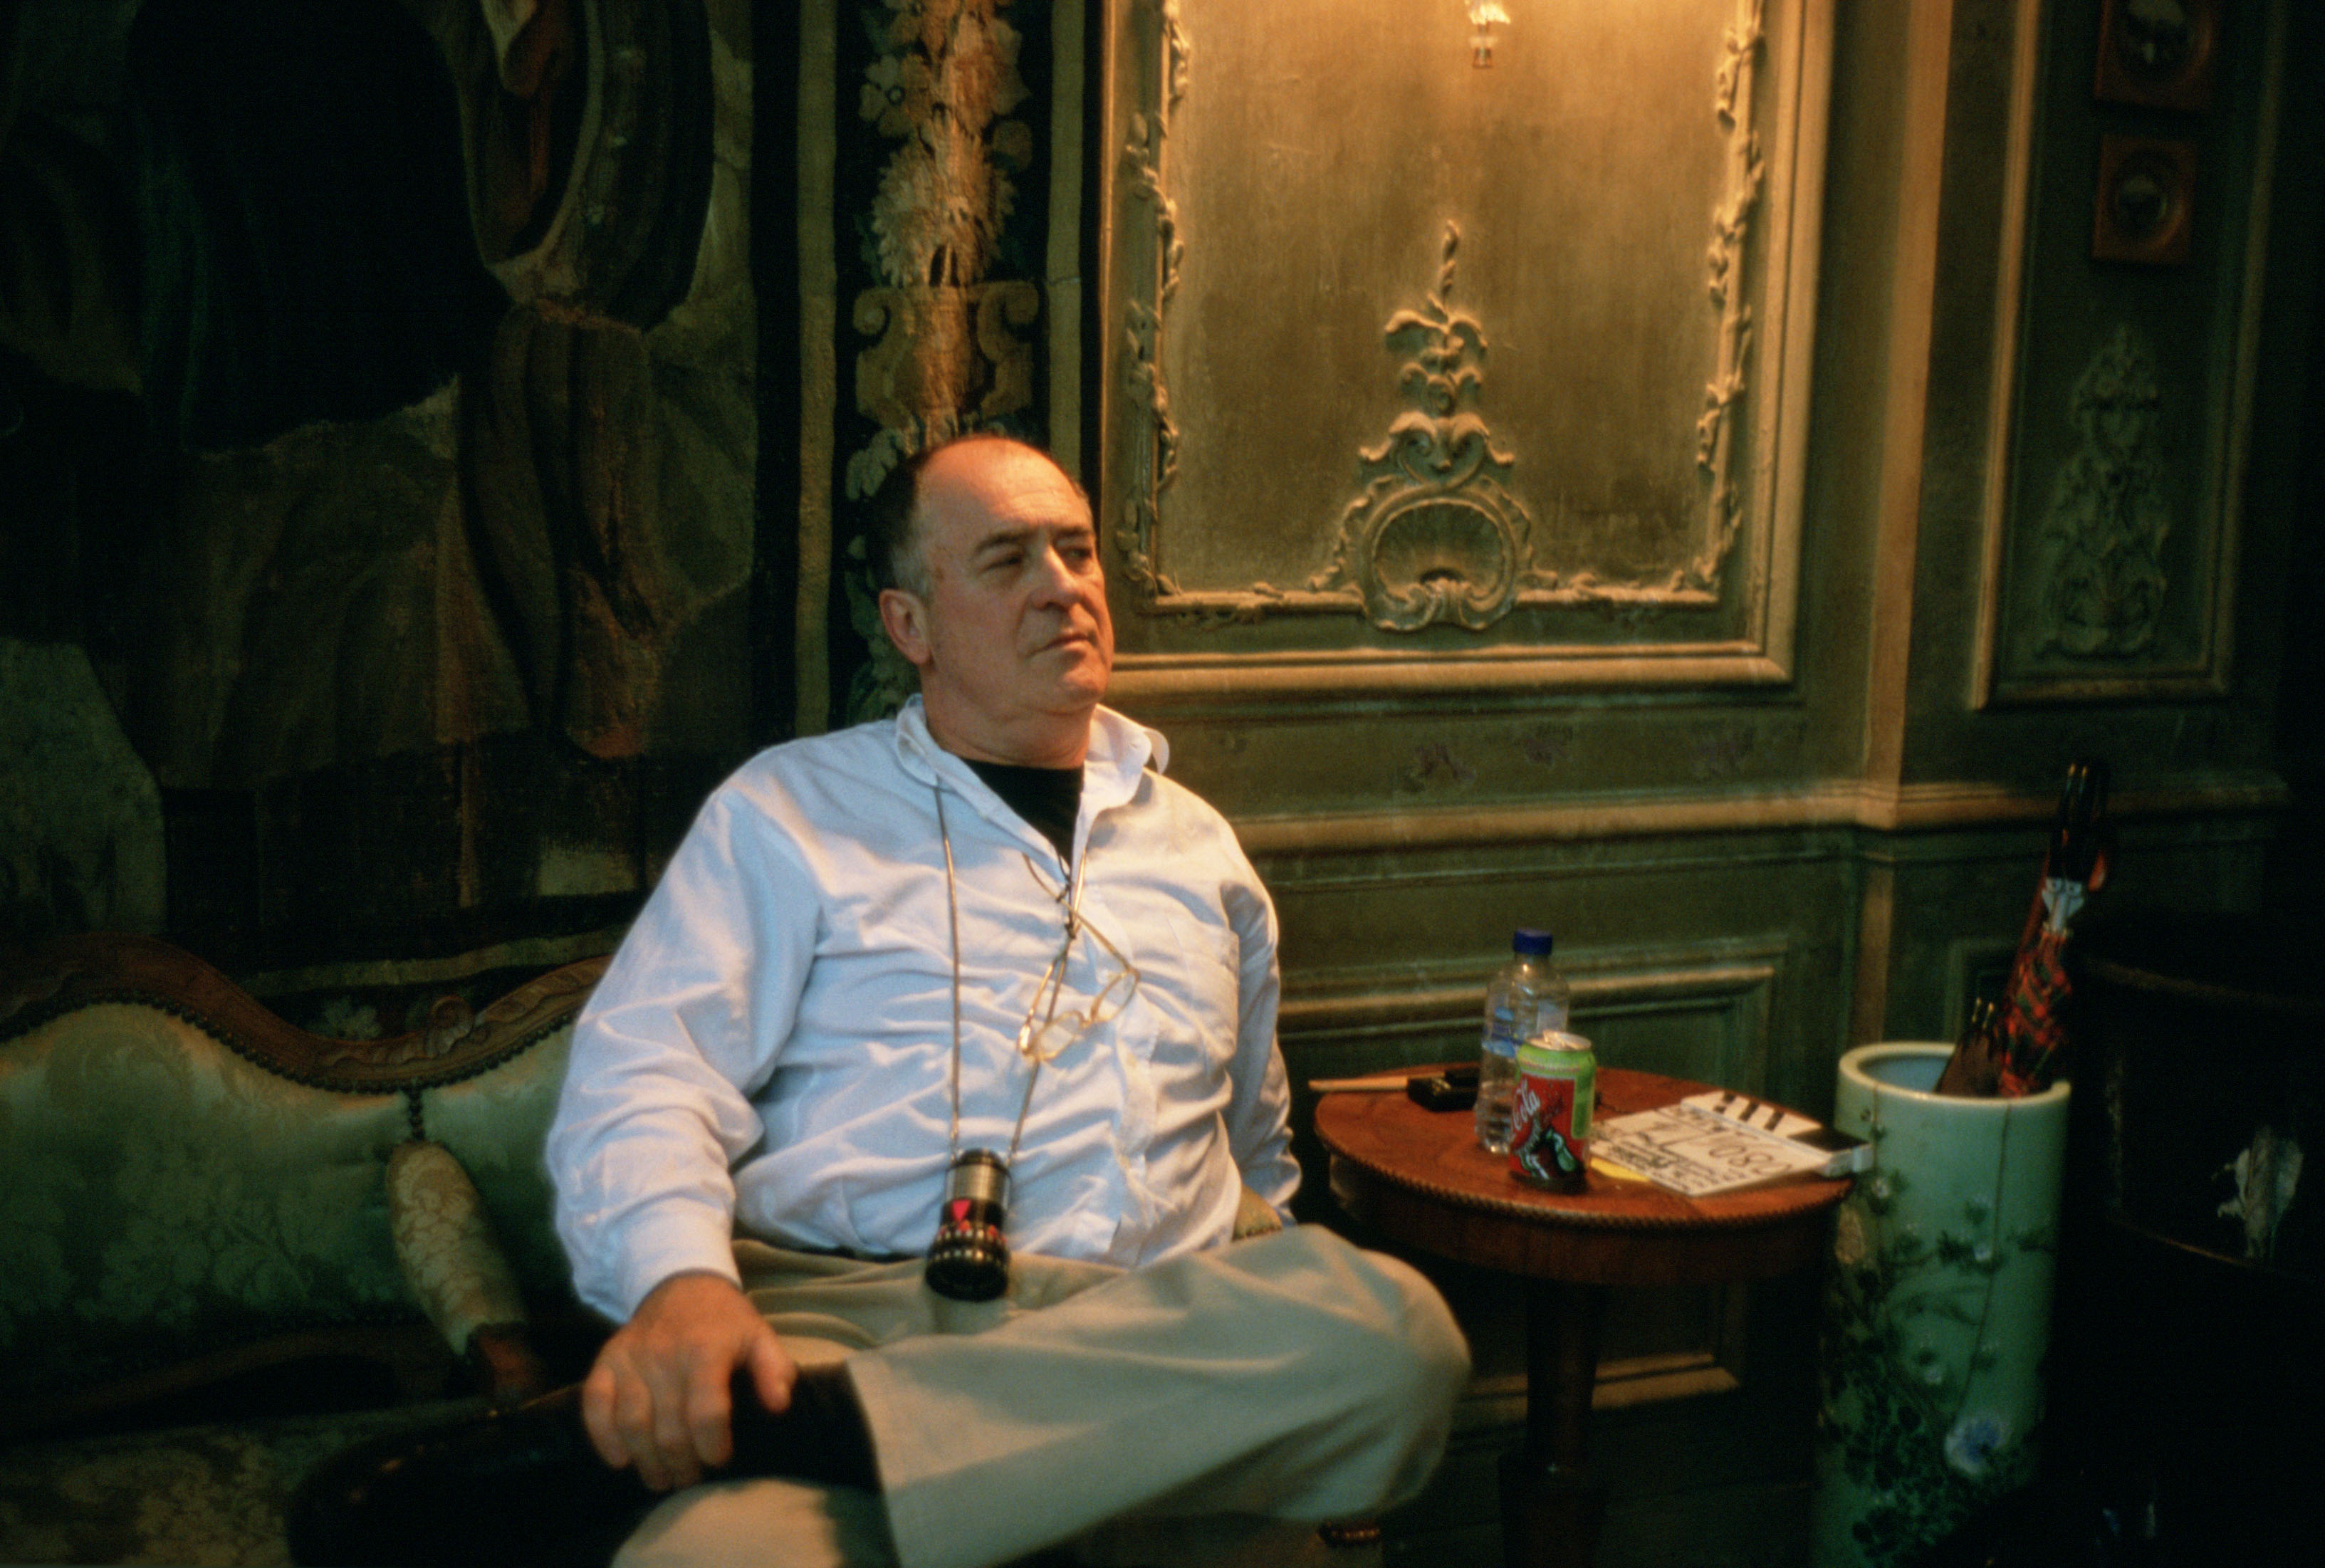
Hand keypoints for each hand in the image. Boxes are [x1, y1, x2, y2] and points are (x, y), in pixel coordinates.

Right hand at [581, 1271, 795, 1491]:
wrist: (682, 1285)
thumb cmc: (725, 1322)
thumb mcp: (760, 1337)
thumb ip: (775, 1370)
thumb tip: (779, 1407)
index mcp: (705, 1349)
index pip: (706, 1410)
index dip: (713, 1444)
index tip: (719, 1460)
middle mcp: (664, 1354)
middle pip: (668, 1426)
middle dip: (681, 1464)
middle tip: (690, 1480)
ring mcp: (631, 1358)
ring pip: (632, 1422)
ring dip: (646, 1460)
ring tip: (662, 1479)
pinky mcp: (607, 1361)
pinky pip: (595, 1404)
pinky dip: (603, 1437)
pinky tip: (621, 1460)